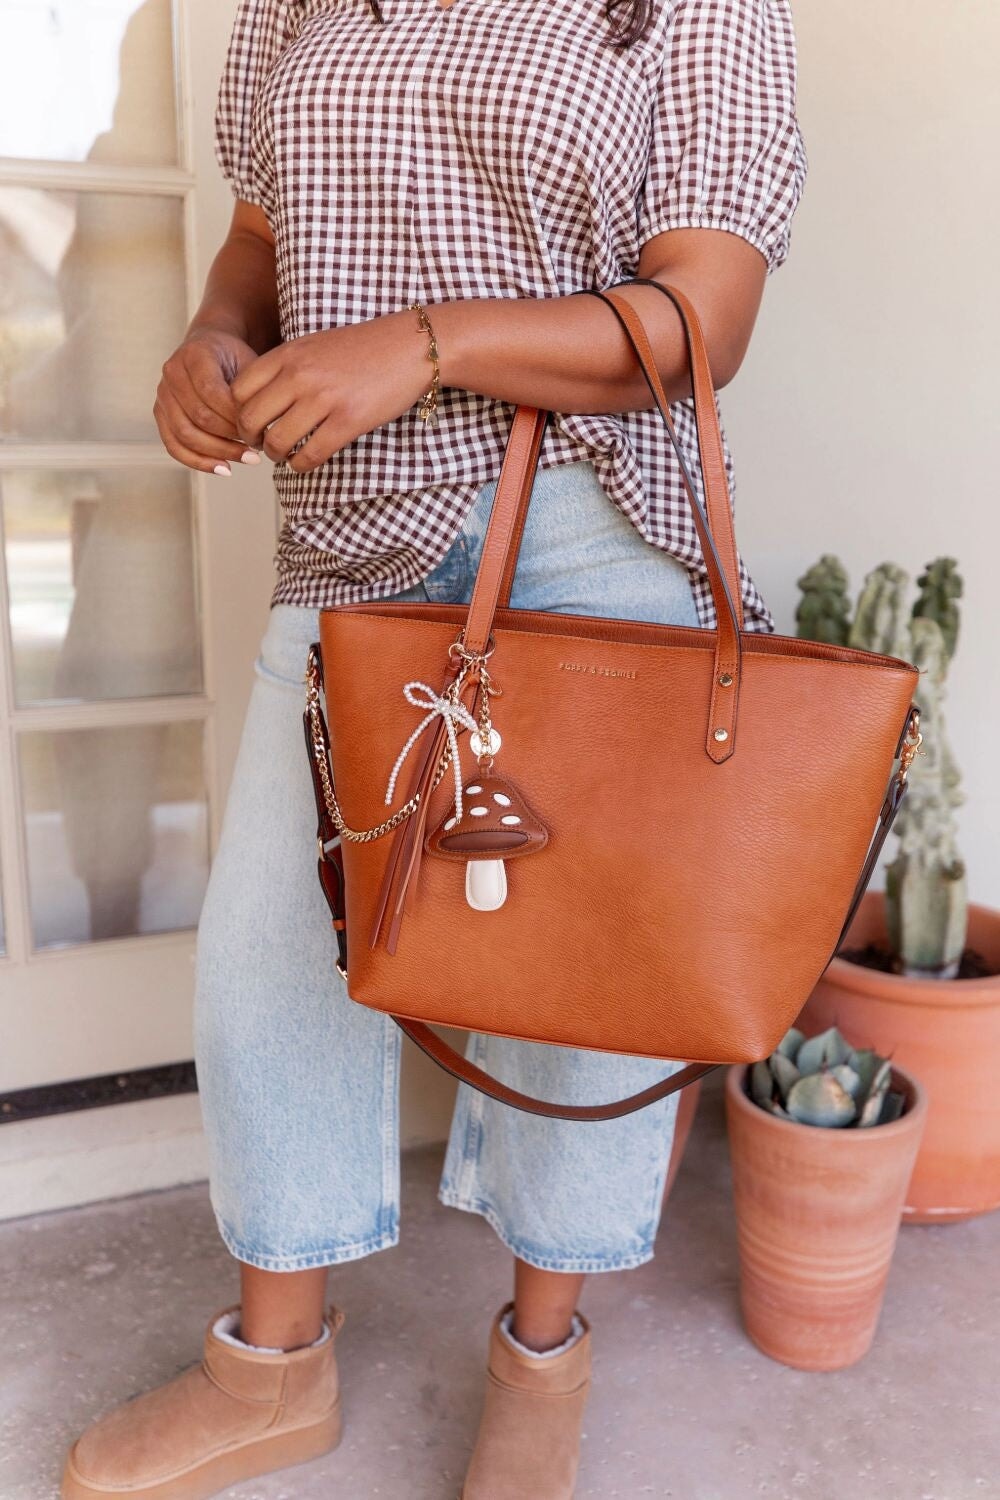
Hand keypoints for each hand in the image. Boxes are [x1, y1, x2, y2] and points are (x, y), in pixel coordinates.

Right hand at [154, 327, 262, 474]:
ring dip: (218, 452)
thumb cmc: (234, 360)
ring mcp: (163, 394)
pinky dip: (199, 462)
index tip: (260, 428)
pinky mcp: (161, 414)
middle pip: (198, 415)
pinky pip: (174, 446)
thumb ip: (253, 391)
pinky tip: (223, 468)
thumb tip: (263, 429)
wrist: (212, 350)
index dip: (235, 415)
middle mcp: (173, 372)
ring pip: (184, 434)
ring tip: (247, 458)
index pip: (211, 391)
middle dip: (230, 436)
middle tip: (258, 448)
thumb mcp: (249, 364)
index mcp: (195, 354)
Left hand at [230, 310, 434, 472]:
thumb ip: (286, 367)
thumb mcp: (314, 346)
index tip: (252, 422)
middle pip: (251, 419)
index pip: (239, 390)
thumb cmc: (362, 349)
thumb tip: (260, 400)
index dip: (238, 413)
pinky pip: (310, 455)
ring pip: (278, 442)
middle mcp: (300, 376)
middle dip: (252, 439)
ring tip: (285, 455)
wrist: (409, 346)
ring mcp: (324, 400)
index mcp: (288, 355)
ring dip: (277, 456)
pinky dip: (302, 465)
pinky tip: (305, 462)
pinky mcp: (348, 421)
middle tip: (263, 444)